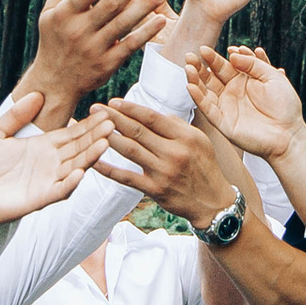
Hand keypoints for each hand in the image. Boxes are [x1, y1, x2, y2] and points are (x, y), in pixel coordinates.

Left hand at [0, 98, 116, 227]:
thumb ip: (15, 116)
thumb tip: (36, 95)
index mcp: (41, 147)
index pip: (71, 133)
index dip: (88, 124)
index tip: (105, 112)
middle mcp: (49, 164)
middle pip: (78, 148)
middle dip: (96, 136)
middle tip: (112, 123)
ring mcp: (45, 181)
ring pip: (74, 167)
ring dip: (89, 157)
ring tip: (104, 143)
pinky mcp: (37, 199)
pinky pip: (58, 191)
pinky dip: (69, 183)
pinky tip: (79, 172)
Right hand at [19, 0, 169, 117]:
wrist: (55, 82)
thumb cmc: (54, 40)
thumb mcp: (52, 13)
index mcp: (64, 13)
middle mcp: (78, 30)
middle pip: (110, 4)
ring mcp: (93, 48)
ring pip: (123, 24)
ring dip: (145, 7)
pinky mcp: (106, 64)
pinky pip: (129, 45)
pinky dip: (145, 33)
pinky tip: (160, 20)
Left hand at [89, 97, 242, 224]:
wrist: (213, 203)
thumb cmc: (205, 167)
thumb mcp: (199, 141)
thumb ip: (176, 125)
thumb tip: (151, 115)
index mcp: (185, 137)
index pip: (152, 118)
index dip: (130, 108)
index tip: (113, 102)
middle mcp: (174, 152)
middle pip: (138, 131)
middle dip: (113, 118)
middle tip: (94, 109)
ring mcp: (163, 172)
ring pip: (130, 150)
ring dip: (108, 137)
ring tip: (92, 128)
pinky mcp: (155, 190)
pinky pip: (127, 177)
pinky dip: (108, 169)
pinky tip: (94, 161)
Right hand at [186, 44, 304, 158]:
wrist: (289, 134)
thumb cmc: (285, 106)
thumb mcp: (273, 77)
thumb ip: (253, 64)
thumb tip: (233, 54)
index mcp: (242, 80)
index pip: (223, 66)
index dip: (213, 58)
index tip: (204, 49)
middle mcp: (231, 93)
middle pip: (210, 77)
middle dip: (199, 66)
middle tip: (190, 55)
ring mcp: (226, 108)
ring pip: (205, 91)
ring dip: (195, 80)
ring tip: (188, 67)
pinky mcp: (223, 123)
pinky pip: (208, 109)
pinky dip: (198, 98)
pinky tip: (191, 86)